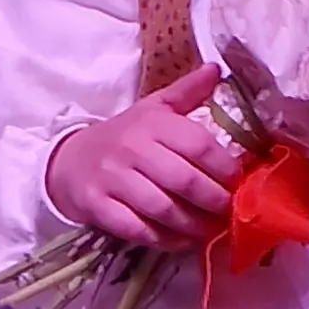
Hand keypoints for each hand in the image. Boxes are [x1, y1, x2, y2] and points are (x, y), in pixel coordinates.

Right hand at [43, 62, 245, 251]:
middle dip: (213, 200)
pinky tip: (181, 240)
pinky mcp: (99, 207)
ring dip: (193, 225)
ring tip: (210, 230)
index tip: (238, 180)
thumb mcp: (153, 108)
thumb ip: (187, 92)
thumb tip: (217, 68)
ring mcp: (113, 179)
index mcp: (152, 122)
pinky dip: (164, 239)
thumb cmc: (124, 135)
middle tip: (229, 210)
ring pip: (162, 208)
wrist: (70, 160)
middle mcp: (133, 148)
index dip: (223, 165)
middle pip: (183, 180)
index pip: (197, 144)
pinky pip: (137, 229)